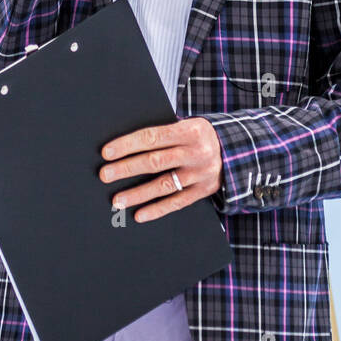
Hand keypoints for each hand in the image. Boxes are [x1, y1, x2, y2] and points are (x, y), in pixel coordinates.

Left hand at [99, 118, 222, 221]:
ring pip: (164, 185)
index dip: (127, 145)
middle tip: (105, 175)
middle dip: (127, 169)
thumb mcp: (187, 125)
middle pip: (155, 162)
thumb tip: (124, 146)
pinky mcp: (203, 191)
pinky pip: (177, 202)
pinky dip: (157, 210)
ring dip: (138, 194)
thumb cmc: (199, 136)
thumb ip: (163, 134)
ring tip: (117, 199)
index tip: (106, 153)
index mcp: (190, 130)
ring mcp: (200, 174)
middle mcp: (196, 152)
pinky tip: (139, 214)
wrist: (236, 150)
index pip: (152, 137)